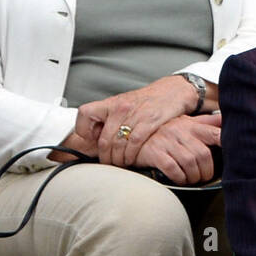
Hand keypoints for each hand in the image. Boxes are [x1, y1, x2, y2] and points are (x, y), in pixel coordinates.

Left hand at [77, 75, 200, 168]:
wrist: (172, 91)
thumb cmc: (148, 100)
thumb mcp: (125, 103)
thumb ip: (110, 118)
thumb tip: (95, 137)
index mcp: (112, 103)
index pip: (85, 113)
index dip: (82, 129)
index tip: (89, 139)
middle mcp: (121, 107)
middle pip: (104, 139)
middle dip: (104, 156)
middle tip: (107, 162)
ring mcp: (136, 114)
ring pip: (118, 144)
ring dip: (117, 159)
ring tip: (120, 164)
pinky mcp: (150, 121)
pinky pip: (134, 143)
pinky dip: (131, 155)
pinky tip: (132, 159)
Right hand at [133, 114, 221, 184]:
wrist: (133, 134)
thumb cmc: (166, 130)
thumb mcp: (188, 122)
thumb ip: (208, 123)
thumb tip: (228, 120)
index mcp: (192, 125)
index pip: (215, 133)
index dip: (227, 143)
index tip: (234, 153)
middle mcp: (181, 132)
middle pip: (204, 155)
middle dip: (206, 171)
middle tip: (203, 177)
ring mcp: (168, 142)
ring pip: (190, 163)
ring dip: (193, 176)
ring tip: (192, 179)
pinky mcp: (155, 153)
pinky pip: (173, 169)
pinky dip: (179, 178)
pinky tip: (180, 179)